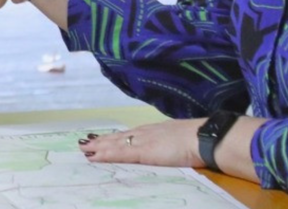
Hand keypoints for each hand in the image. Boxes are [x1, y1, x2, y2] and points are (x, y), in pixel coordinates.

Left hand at [76, 119, 203, 167]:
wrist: (203, 138)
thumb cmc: (198, 141)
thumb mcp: (181, 140)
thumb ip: (170, 144)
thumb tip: (170, 148)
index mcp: (155, 131)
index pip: (130, 134)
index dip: (115, 137)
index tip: (103, 138)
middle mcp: (145, 133)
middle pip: (118, 137)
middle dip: (102, 141)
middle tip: (84, 142)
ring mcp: (143, 141)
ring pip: (115, 144)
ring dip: (98, 147)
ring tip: (83, 148)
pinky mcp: (142, 151)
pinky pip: (120, 153)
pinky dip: (106, 154)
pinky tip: (95, 156)